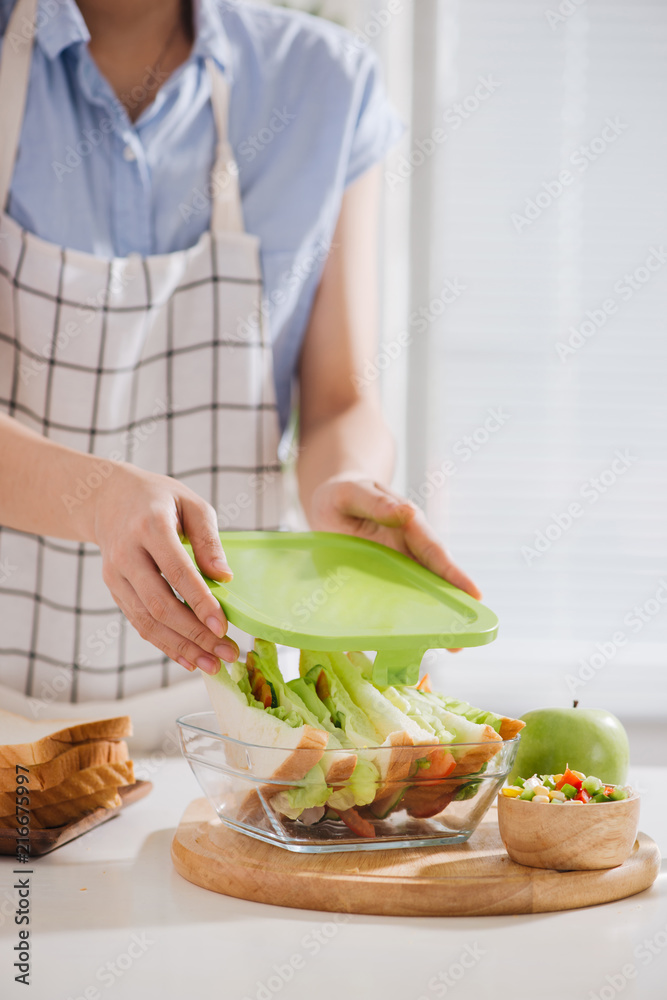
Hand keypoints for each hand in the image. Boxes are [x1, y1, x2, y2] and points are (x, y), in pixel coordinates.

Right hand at [93, 464, 237, 674]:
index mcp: (150, 526)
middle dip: (195, 634)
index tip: (222, 626)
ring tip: (212, 664)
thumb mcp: (190, 503)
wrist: (107, 497)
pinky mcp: (114, 589)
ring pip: (147, 620)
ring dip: (181, 647)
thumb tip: (224, 577)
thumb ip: (208, 539)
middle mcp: (127, 554)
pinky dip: (164, 644)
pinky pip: (139, 622)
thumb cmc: (159, 499)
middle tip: (227, 652)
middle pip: (159, 603)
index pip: (176, 571)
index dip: (200, 601)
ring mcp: (115, 575)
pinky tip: (189, 658)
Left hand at [309, 476, 480, 648]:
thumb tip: (407, 512)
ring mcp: (398, 565)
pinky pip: (398, 598)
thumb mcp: (353, 493)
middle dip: (454, 605)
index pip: (434, 551)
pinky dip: (408, 617)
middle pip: (436, 578)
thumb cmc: (343, 494)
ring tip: (452, 646)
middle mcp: (409, 548)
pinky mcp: (385, 578)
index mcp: (407, 525)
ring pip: (420, 592)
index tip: (475, 595)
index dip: (454, 574)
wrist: (331, 500)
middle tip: (467, 636)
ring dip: (435, 618)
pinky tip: (412, 641)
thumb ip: (376, 502)